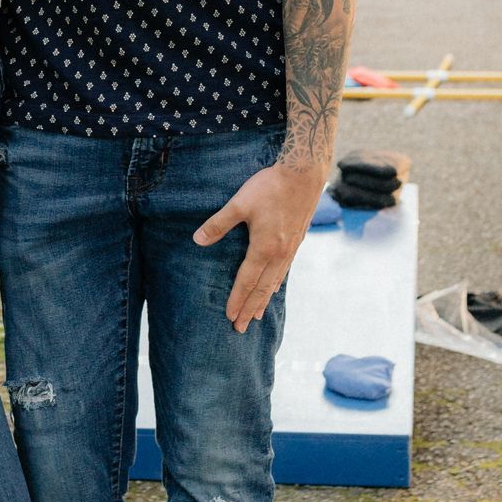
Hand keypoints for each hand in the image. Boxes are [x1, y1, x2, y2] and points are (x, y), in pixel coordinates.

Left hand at [194, 160, 324, 333]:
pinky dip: (276, 284)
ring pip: (275, 282)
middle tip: (241, 328)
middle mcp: (279, 254)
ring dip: (264, 300)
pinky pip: (284, 270)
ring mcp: (290, 249)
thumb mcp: (239, 203)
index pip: (246, 281)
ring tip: (256, 316)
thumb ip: (218, 223)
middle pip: (262, 289)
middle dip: (250, 309)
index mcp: (264, 248)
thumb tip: (197, 240)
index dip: (237, 300)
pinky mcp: (297, 240)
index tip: (230, 317)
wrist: (304, 173)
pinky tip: (274, 287)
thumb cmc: (270, 186)